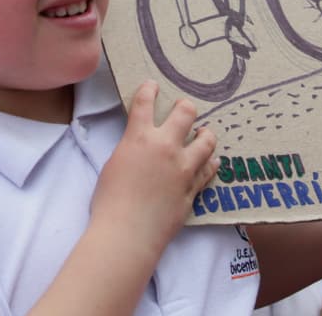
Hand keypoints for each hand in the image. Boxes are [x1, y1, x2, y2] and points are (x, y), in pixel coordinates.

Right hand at [91, 81, 217, 251]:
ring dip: (205, 135)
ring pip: (206, 141)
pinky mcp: (193, 189)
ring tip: (204, 133)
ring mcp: (183, 168)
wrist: (127, 234)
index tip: (153, 85)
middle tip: (185, 108)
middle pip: (186, 113)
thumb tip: (140, 146)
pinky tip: (211, 162)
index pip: (145, 103)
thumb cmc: (110, 202)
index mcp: (139, 138)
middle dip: (186, 107)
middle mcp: (166, 147)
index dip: (149, 90)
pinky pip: (208, 171)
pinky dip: (210, 164)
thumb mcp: (114, 165)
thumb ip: (131, 149)